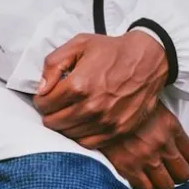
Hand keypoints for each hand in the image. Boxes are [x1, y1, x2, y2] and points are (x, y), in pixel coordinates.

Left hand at [34, 31, 168, 146]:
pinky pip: (88, 143)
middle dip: (50, 113)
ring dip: (65, 125)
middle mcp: (91, 107)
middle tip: (57, 104)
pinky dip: (81, 135)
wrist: (147, 60)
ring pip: (69, 135)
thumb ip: (53, 64)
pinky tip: (82, 123)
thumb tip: (41, 89)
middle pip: (53, 123)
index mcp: (78, 85)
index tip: (47, 96)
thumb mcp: (79, 44)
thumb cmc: (112, 51)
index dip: (41, 99)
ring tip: (70, 112)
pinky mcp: (116, 131)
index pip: (44, 104)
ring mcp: (105, 122)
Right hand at [100, 103, 188, 188]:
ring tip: (153, 178)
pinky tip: (139, 179)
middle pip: (183, 174)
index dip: (186, 161)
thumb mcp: (150, 105)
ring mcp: (146, 158)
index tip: (179, 162)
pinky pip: (146, 188)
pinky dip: (144, 186)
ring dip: (160, 183)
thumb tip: (168, 139)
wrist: (98, 107)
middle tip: (168, 173)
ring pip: (166, 186)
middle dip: (177, 176)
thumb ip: (163, 123)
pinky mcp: (129, 168)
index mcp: (171, 126)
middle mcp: (162, 144)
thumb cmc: (122, 104)